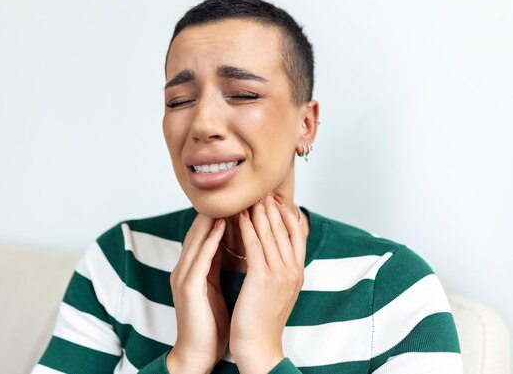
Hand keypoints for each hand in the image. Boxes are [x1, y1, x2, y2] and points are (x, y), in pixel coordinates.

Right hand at [167, 213, 229, 373]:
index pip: (204, 236)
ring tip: (227, 198)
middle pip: (198, 231)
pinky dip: (210, 239)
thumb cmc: (209, 326)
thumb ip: (217, 268)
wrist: (195, 355)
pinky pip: (200, 256)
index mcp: (192, 271)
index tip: (236, 200)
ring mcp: (183, 276)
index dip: (217, 217)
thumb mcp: (215, 290)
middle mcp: (184, 269)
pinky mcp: (187, 286)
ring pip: (197, 239)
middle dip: (214, 211)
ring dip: (212, 217)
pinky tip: (220, 225)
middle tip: (233, 192)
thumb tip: (230, 249)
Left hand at [229, 194, 307, 373]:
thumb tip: (273, 249)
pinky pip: (254, 246)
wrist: (259, 347)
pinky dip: (247, 228)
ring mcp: (280, 274)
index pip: (296, 234)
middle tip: (262, 190)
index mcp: (298, 272)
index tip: (276, 199)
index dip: (286, 214)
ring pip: (269, 234)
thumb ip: (279, 268)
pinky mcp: (263, 278)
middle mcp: (293, 270)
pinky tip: (240, 216)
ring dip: (259, 212)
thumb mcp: (278, 290)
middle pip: (284, 229)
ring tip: (251, 197)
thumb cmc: (263, 320)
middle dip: (272, 208)